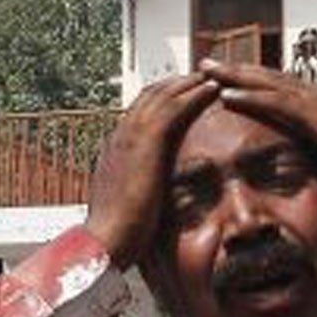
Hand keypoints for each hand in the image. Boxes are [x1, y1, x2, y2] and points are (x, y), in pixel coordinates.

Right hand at [85, 73, 218, 272]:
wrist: (104, 241)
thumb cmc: (116, 236)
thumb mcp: (127, 209)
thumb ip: (138, 196)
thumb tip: (148, 202)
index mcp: (114, 152)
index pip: (139, 116)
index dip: (162, 103)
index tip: (183, 99)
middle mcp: (119, 138)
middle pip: (150, 97)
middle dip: (176, 85)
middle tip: (202, 77)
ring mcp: (129, 137)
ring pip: (162, 95)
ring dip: (188, 83)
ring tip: (213, 75)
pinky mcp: (144, 142)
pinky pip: (173, 107)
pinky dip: (193, 94)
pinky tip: (213, 89)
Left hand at [202, 60, 316, 205]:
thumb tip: (306, 171)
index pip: (282, 91)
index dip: (253, 83)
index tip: (225, 79)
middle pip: (271, 79)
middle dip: (237, 70)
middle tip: (205, 63)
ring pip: (270, 84)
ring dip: (236, 75)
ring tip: (207, 69)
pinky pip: (280, 104)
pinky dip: (252, 96)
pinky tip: (228, 94)